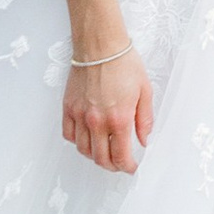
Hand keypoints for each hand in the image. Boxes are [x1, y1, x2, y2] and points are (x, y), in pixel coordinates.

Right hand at [64, 43, 153, 173]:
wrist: (100, 46)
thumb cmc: (123, 64)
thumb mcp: (145, 91)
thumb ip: (144, 120)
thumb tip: (143, 139)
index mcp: (119, 119)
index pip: (121, 156)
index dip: (127, 167)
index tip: (132, 167)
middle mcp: (97, 121)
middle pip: (100, 158)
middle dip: (112, 166)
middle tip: (119, 164)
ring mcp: (80, 115)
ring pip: (83, 150)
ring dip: (95, 156)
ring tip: (104, 152)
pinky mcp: (68, 108)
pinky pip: (69, 135)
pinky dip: (77, 142)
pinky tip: (87, 138)